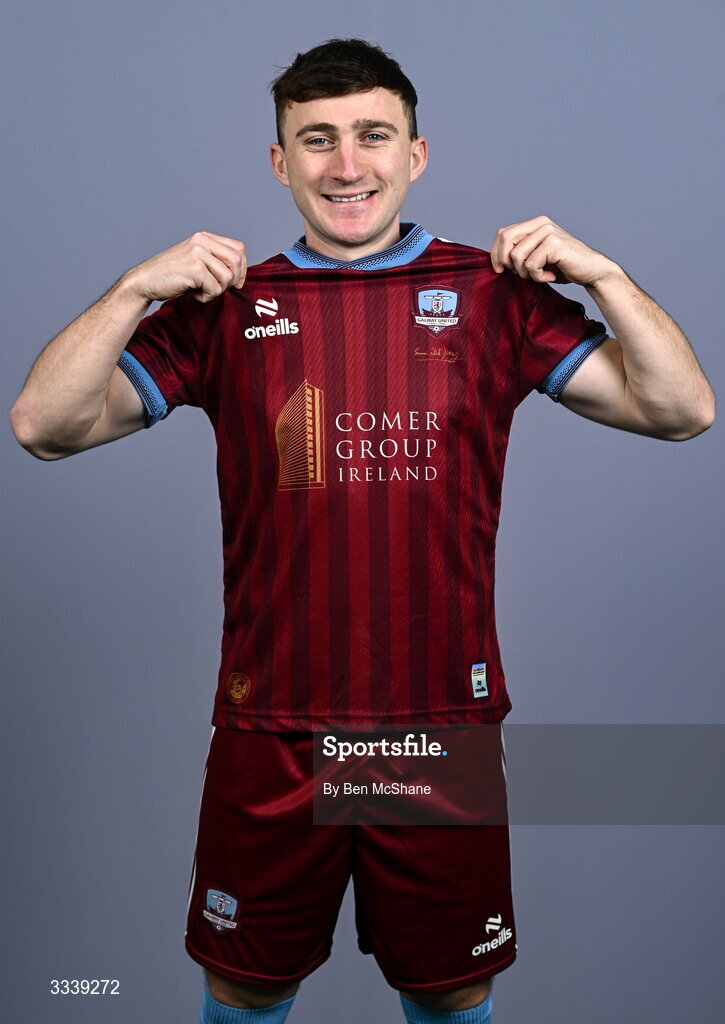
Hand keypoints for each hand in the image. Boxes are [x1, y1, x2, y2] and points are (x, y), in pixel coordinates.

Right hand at [124, 231, 246, 303]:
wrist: (145, 281)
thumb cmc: (171, 275)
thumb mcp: (195, 260)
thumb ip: (214, 260)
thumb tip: (240, 274)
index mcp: (204, 237)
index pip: (239, 248)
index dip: (242, 268)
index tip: (236, 282)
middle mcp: (202, 241)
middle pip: (237, 261)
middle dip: (234, 280)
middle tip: (219, 289)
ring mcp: (197, 254)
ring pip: (228, 277)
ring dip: (218, 290)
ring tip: (201, 290)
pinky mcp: (194, 269)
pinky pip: (215, 289)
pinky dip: (207, 297)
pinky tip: (194, 294)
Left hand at [490, 215, 615, 287]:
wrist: (590, 271)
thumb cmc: (562, 267)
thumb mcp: (535, 258)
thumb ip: (519, 254)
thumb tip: (496, 261)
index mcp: (534, 224)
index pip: (502, 233)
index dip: (495, 253)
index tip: (499, 270)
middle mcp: (541, 223)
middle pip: (505, 239)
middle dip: (507, 262)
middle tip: (521, 274)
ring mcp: (548, 231)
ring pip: (517, 256)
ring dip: (525, 273)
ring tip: (540, 275)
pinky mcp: (554, 243)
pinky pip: (531, 265)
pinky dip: (538, 277)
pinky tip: (550, 275)